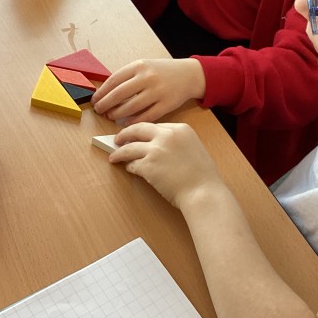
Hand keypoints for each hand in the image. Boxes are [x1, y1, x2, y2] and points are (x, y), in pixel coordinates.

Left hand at [91, 58, 205, 124]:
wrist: (189, 74)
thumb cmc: (162, 72)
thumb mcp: (144, 66)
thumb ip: (127, 77)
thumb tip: (105, 94)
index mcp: (139, 66)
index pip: (113, 80)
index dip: (101, 92)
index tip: (95, 100)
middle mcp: (148, 77)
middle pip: (119, 94)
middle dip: (105, 104)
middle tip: (99, 111)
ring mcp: (158, 91)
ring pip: (131, 107)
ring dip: (117, 114)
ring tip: (110, 116)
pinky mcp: (167, 104)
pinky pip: (147, 116)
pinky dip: (134, 121)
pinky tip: (126, 124)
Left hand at [108, 122, 223, 208]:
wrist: (203, 192)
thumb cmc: (203, 176)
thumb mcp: (194, 148)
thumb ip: (177, 142)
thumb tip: (158, 146)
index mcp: (180, 129)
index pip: (155, 126)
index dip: (143, 131)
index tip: (137, 135)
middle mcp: (166, 135)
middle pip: (138, 129)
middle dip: (125, 134)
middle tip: (118, 139)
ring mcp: (156, 149)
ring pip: (129, 147)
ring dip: (120, 152)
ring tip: (114, 156)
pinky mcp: (148, 165)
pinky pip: (132, 164)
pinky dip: (129, 166)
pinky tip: (128, 168)